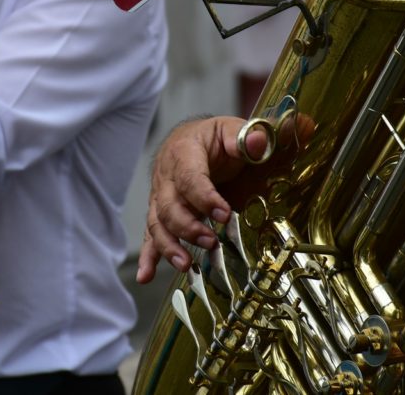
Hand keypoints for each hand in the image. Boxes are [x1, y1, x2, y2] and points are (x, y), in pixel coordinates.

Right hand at [136, 115, 267, 283]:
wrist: (191, 139)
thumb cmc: (214, 138)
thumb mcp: (231, 129)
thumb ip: (246, 136)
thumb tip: (259, 142)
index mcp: (183, 152)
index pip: (189, 177)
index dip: (204, 197)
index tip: (223, 213)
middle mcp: (166, 176)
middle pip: (169, 206)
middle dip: (188, 227)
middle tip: (210, 241)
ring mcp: (160, 196)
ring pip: (157, 223)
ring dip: (169, 246)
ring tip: (186, 264)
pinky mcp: (160, 212)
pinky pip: (151, 234)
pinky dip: (148, 256)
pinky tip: (145, 276)